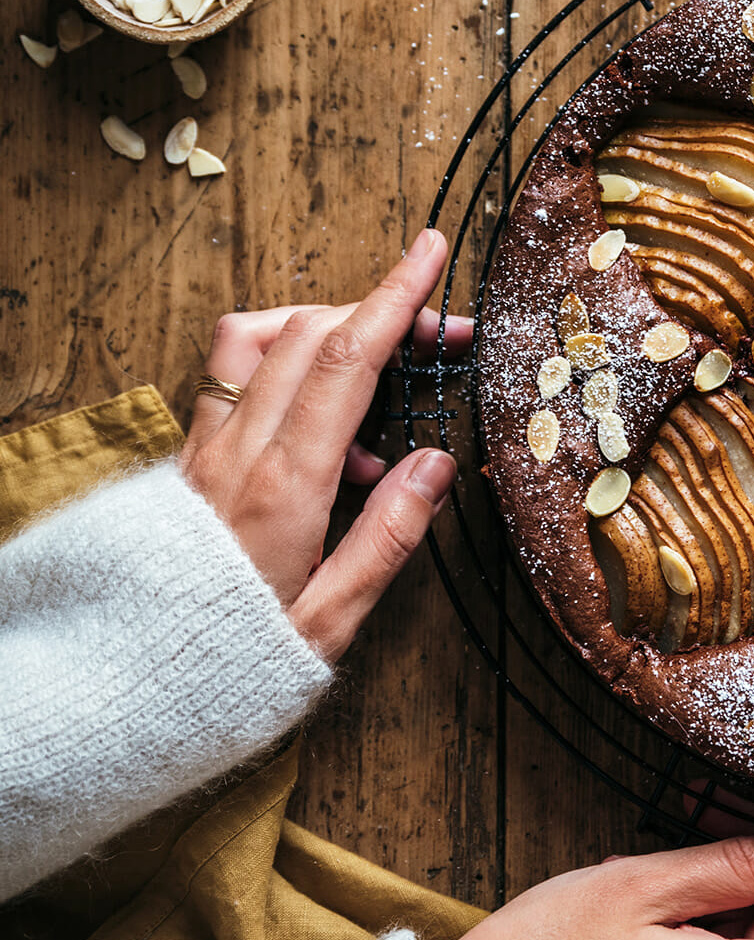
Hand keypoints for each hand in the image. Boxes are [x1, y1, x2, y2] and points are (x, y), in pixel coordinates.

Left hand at [179, 228, 463, 661]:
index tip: (428, 254)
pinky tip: (320, 424)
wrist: (128, 685)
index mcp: (284, 485)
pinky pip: (232, 380)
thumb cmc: (233, 661)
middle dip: (379, 310)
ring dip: (322, 329)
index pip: (346, 359)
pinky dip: (284, 369)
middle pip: (309, 334)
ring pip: (258, 340)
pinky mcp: (188, 459)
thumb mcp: (330, 621)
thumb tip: (436, 465)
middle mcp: (237, 452)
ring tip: (374, 370)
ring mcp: (204, 449)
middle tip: (437, 329)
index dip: (394, 298)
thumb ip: (387, 538)